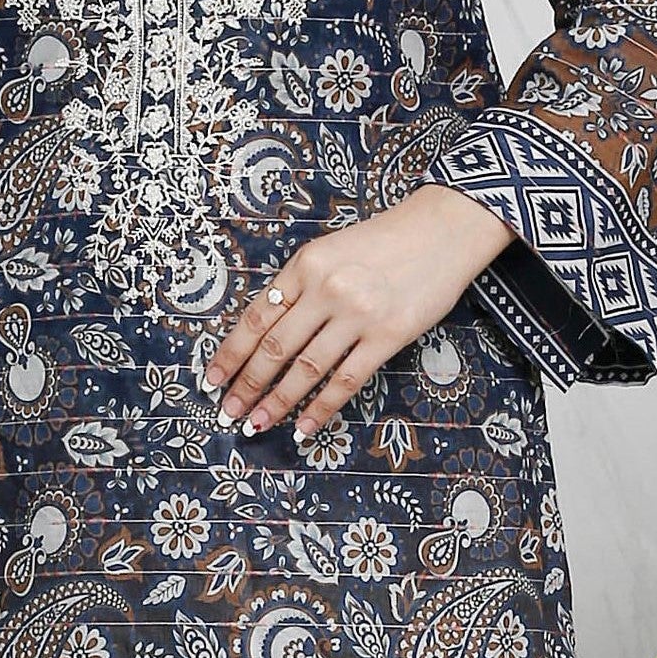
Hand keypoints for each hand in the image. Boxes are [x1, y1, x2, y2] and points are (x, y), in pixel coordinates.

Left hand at [204, 190, 514, 441]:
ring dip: (277, 402)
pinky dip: (320, 407)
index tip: (212, 379)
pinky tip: (304, 427)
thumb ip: (299, 286)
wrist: (444, 230)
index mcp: (305, 264)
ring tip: (257, 424)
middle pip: (275, 347)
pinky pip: (346, 380)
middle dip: (246, 385)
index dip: (231, 353)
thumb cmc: (384, 241)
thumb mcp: (330, 250)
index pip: (256, 317)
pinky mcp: (388, 336)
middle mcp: (326, 289)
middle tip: (227, 412)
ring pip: (305, 369)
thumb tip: (264, 333)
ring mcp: (358, 314)